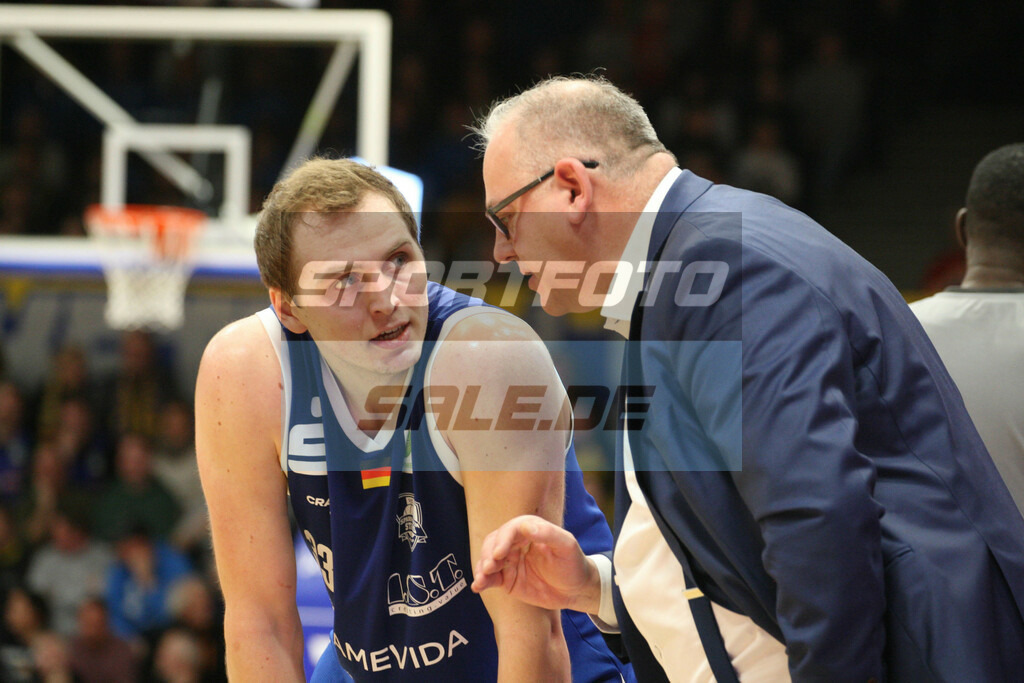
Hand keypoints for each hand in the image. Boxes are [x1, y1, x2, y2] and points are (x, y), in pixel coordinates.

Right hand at [471, 515, 601, 614]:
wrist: (576, 590)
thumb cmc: (574, 564)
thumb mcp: (566, 547)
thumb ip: (548, 534)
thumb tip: (525, 526)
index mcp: (530, 529)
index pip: (510, 530)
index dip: (502, 540)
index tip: (499, 554)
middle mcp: (516, 543)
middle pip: (494, 543)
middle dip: (488, 554)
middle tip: (489, 568)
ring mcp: (510, 561)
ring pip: (488, 559)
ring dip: (481, 568)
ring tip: (481, 580)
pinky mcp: (507, 578)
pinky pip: (490, 578)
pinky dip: (481, 581)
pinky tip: (477, 587)